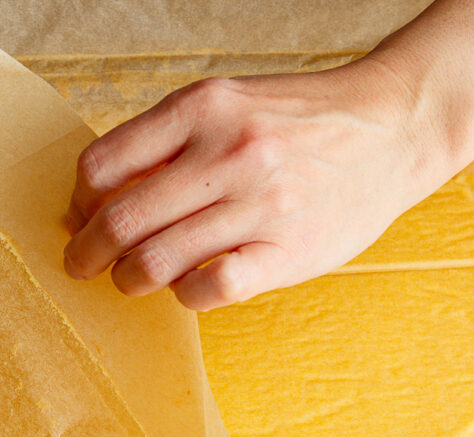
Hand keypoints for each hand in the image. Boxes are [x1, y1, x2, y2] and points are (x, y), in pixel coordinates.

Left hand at [62, 62, 448, 310]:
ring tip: (131, 280)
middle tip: (81, 264)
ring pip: (156, 260)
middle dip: (87, 252)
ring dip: (129, 279)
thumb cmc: (298, 121)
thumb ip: (168, 142)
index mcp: (202, 108)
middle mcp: (228, 152)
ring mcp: (260, 203)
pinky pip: (208, 288)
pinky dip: (184, 294)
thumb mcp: (229, 105)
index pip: (102, 165)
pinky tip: (188, 286)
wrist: (394, 126)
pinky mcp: (288, 251)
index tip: (79, 217)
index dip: (79, 201)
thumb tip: (97, 196)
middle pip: (120, 220)